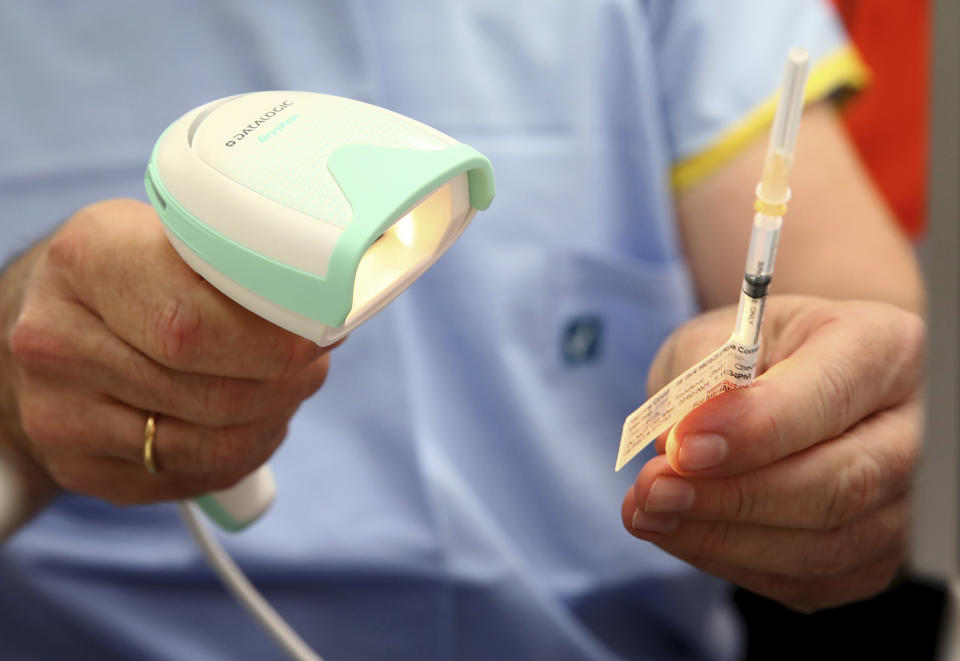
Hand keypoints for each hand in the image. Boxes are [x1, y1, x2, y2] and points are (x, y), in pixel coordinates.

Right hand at [0, 199, 333, 507]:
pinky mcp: (79, 468)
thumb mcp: (170, 232)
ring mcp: (59, 414)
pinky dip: (244, 453)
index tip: (321, 334)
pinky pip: (193, 477)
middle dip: (287, 382)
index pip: (196, 326)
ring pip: (211, 445)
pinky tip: (252, 422)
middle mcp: (56, 341)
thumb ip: (238, 262)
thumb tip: (338, 302)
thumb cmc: (133, 269)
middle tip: (315, 360)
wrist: (54, 319)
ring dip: (273, 420)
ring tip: (290, 388)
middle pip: (212, 393)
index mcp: (87, 260)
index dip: (275, 343)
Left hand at [621, 296, 924, 611]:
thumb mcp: (718, 336)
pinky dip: (734, 562)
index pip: (829, 396)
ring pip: (825, 545)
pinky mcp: (877, 555)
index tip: (681, 447)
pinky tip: (682, 533)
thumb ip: (700, 375)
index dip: (754, 429)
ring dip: (722, 538)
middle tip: (653, 489)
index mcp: (883, 349)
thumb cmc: (753, 353)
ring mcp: (905, 502)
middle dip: (732, 496)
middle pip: (840, 482)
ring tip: (650, 513)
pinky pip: (808, 580)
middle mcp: (914, 428)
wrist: (788, 380)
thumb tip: (674, 440)